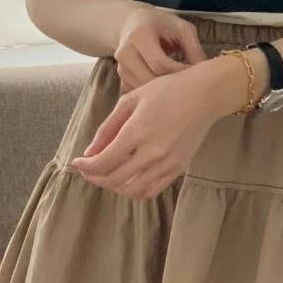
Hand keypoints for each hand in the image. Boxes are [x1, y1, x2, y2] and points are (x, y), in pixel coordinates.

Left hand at [69, 60, 240, 198]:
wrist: (205, 95)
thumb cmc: (167, 91)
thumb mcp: (131, 100)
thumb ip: (108, 127)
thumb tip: (90, 152)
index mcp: (137, 131)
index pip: (103, 162)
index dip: (85, 167)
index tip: (78, 162)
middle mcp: (152, 151)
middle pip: (114, 179)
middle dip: (95, 178)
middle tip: (88, 170)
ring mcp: (167, 163)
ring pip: (131, 190)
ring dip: (113, 187)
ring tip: (107, 175)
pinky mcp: (178, 168)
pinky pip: (151, 190)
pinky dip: (134, 191)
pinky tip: (128, 181)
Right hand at [113, 4, 207, 91]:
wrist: (132, 24)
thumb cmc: (161, 25)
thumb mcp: (182, 29)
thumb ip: (195, 50)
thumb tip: (207, 75)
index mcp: (140, 35)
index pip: (160, 64)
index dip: (179, 73)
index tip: (195, 75)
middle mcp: (125, 53)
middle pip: (150, 80)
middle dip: (172, 86)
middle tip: (191, 87)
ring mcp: (121, 69)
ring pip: (145, 91)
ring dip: (165, 94)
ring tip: (182, 89)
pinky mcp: (123, 80)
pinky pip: (141, 94)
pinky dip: (156, 96)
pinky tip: (170, 92)